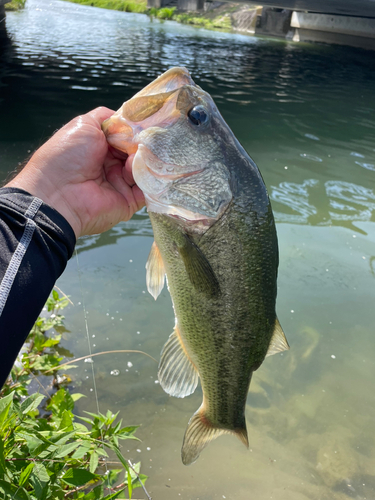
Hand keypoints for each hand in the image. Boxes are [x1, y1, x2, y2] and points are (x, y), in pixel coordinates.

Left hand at [5, 107, 144, 237]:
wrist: (59, 192)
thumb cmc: (68, 156)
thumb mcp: (84, 124)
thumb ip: (107, 117)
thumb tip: (129, 119)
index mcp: (102, 148)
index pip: (128, 137)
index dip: (137, 130)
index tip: (146, 124)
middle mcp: (113, 165)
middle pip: (139, 152)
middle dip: (143, 144)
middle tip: (145, 140)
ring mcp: (122, 183)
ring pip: (145, 168)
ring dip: (143, 160)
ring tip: (134, 157)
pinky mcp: (130, 201)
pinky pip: (148, 189)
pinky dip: (148, 178)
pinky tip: (137, 169)